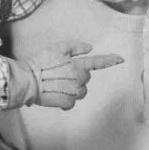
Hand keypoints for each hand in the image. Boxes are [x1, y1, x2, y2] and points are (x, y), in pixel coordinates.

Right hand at [5, 40, 122, 109]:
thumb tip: (89, 48)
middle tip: (62, 74)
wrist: (28, 81)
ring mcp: (73, 92)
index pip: (98, 62)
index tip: (121, 59)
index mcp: (78, 65)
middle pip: (86, 79)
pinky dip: (65, 100)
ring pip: (81, 92)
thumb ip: (75, 47)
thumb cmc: (41, 62)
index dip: (110, 60)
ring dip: (73, 89)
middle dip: (78, 76)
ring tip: (58, 84)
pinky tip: (55, 94)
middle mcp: (79, 79)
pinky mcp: (66, 102)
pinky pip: (71, 102)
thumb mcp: (58, 48)